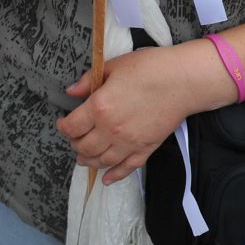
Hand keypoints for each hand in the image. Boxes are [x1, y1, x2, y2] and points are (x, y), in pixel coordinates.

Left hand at [58, 43, 214, 182]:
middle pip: (84, 147)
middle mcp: (111, 129)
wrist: (182, 80)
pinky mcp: (145, 148)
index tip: (63, 123)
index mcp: (100, 107)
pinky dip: (114, 175)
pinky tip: (107, 178)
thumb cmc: (149, 67)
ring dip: (89, 160)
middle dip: (74, 144)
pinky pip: (126, 168)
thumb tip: (72, 92)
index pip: (72, 127)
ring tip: (84, 157)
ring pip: (101, 161)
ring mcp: (129, 142)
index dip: (63, 127)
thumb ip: (88, 81)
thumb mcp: (113, 66)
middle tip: (74, 138)